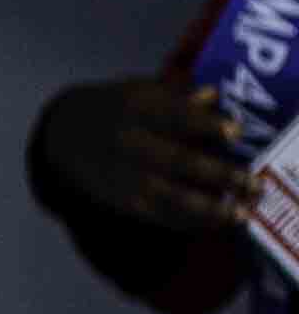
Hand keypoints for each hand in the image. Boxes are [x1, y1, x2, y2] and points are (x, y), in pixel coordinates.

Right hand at [40, 74, 253, 234]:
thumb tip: (213, 95)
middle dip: (218, 174)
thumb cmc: (117, 108)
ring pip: (168, 196)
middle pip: (177, 161)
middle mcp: (126, 143)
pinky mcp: (121, 200)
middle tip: (252, 183)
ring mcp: (123, 175)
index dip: (205, 125)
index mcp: (133, 108)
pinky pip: (159, 215)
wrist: (62, 135)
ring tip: (239, 214)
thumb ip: (177, 95)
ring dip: (208, 208)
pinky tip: (216, 222)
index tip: (235, 132)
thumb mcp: (139, 91)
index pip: (174, 116)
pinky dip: (189, 222)